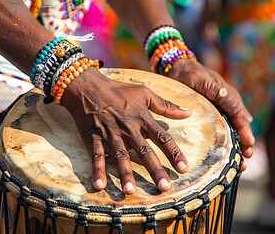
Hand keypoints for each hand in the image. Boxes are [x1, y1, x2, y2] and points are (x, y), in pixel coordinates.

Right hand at [61, 67, 191, 194]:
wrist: (89, 87)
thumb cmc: (119, 91)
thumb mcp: (145, 93)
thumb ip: (166, 105)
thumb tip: (189, 112)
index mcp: (142, 118)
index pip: (162, 137)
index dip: (173, 153)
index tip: (184, 168)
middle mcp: (128, 128)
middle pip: (144, 151)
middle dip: (154, 169)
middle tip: (164, 187)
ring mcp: (110, 134)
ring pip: (120, 156)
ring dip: (125, 173)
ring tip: (131, 191)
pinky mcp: (94, 137)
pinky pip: (96, 155)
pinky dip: (97, 170)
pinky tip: (99, 185)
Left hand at [168, 59, 254, 170]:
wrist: (179, 70)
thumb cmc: (189, 74)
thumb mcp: (201, 79)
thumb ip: (213, 87)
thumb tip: (225, 95)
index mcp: (226, 95)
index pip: (238, 113)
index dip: (244, 128)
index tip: (248, 142)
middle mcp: (227, 104)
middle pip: (239, 125)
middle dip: (244, 142)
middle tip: (247, 157)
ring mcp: (220, 110)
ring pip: (232, 130)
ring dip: (238, 146)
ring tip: (242, 163)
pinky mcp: (212, 115)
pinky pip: (222, 129)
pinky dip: (227, 142)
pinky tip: (227, 155)